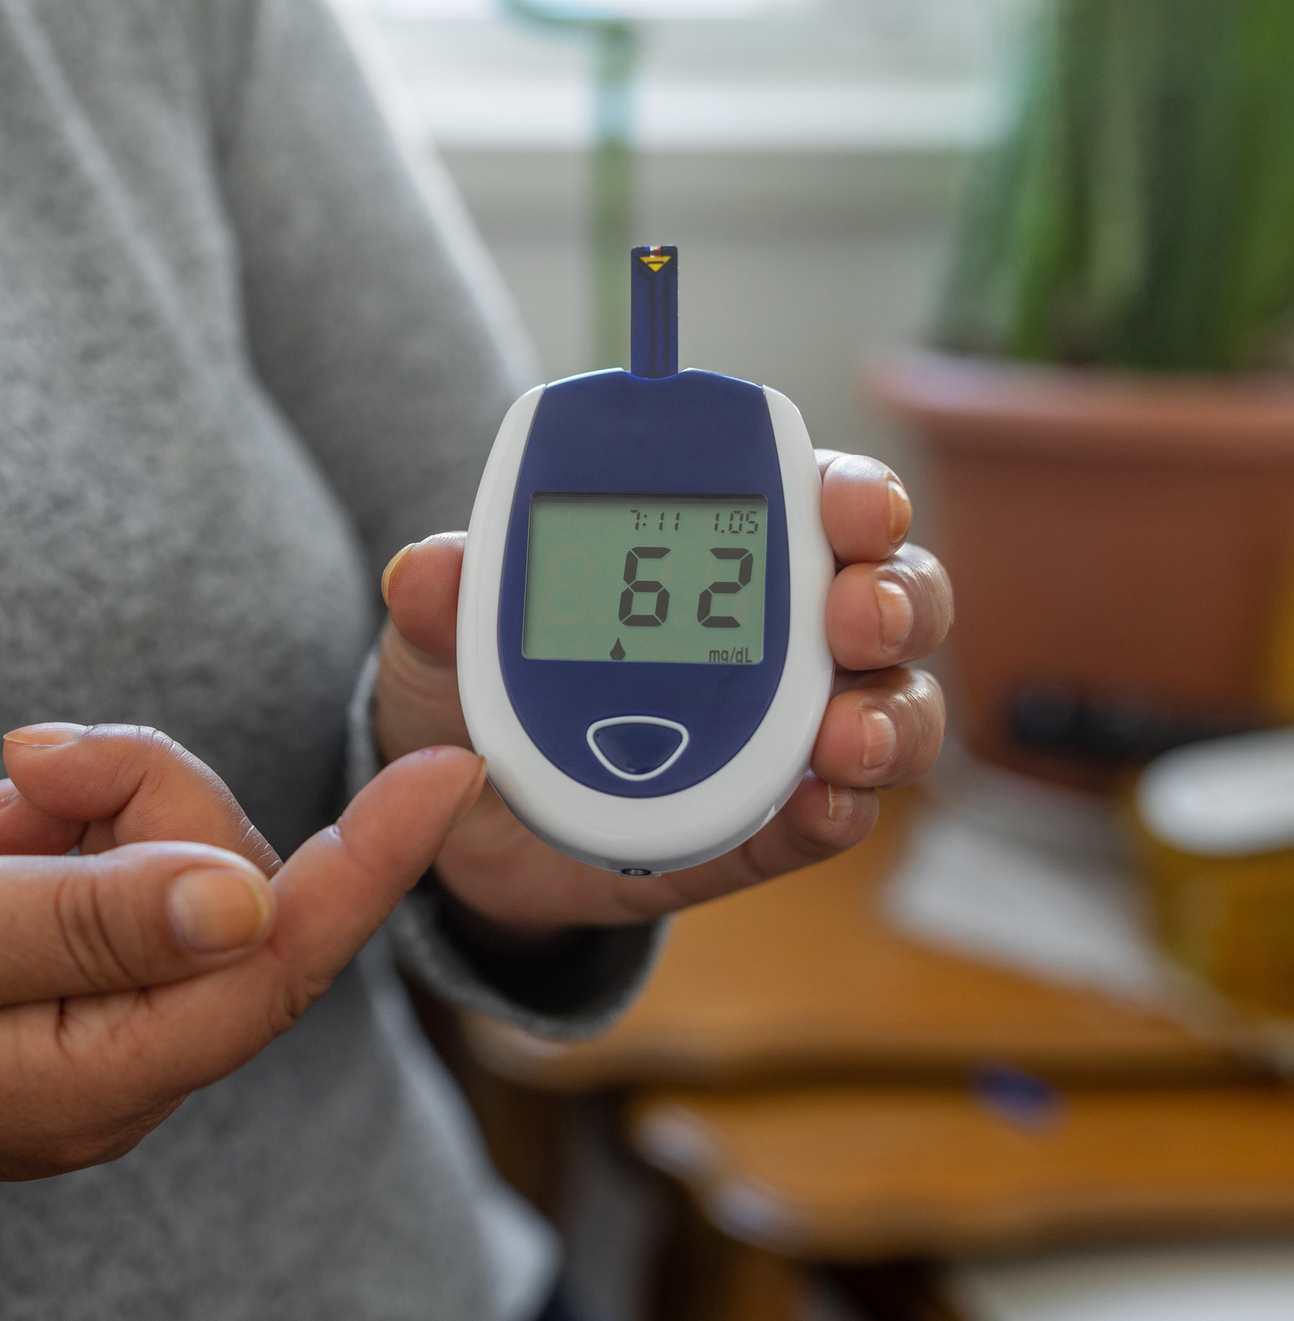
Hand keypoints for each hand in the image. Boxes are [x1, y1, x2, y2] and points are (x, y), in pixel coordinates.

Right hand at [0, 726, 484, 1178]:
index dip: (372, 864)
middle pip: (233, 889)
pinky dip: (80, 824)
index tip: (450, 773)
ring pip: (188, 862)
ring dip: (99, 804)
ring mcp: (114, 1025)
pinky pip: (139, 870)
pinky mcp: (91, 980)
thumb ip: (87, 917)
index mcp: (100, 1076)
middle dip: (147, 796)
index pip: (279, 965)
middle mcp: (132, 1064)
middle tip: (25, 770)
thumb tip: (246, 898)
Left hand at [372, 451, 951, 936]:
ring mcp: (784, 734)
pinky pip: (830, 818)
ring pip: (891, 708)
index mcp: (714, 555)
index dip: (850, 492)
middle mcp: (781, 634)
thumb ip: (441, 604)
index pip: (812, 501)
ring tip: (845, 736)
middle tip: (856, 616)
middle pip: (890, 596)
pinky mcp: (765, 828)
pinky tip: (825, 802)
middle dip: (896, 597)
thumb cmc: (478, 694)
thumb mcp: (442, 643)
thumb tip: (425, 568)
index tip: (846, 502)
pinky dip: (840, 810)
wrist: (463, 825)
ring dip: (890, 713)